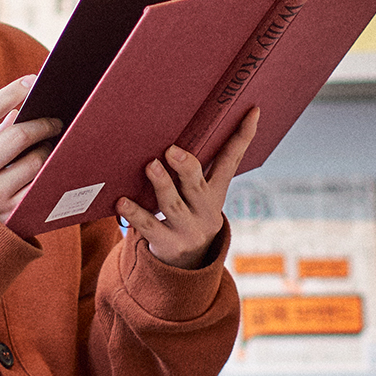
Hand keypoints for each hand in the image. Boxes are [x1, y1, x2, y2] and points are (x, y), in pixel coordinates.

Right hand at [0, 76, 59, 220]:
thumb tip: (25, 107)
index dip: (13, 91)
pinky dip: (49, 173)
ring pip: (36, 162)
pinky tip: (51, 166)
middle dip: (43, 123)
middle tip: (55, 120)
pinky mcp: (10, 214)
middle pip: (19, 135)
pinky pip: (40, 186)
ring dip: (48, 149)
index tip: (32, 81)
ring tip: (50, 145)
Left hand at [118, 109, 259, 267]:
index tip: (252, 111)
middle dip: (186, 168)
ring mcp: (187, 230)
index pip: (231, 161)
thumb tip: (180, 129)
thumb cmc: (189, 214)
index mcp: (216, 193)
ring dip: (162, 185)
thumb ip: (196, 169)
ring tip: (151, 166)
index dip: (242, 136)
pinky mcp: (167, 244)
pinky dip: (135, 213)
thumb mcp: (201, 195)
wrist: (188, 264)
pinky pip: (149, 227)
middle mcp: (205, 212)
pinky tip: (122, 201)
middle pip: (197, 186)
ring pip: (173, 205)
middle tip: (172, 150)